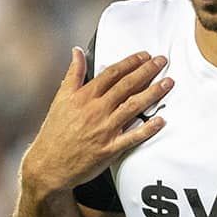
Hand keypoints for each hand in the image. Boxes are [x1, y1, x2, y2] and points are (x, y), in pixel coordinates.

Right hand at [22, 48, 171, 194]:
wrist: (49, 164)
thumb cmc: (55, 132)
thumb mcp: (60, 98)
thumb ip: (73, 74)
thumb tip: (77, 52)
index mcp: (84, 97)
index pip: (112, 74)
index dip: (131, 62)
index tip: (145, 56)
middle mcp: (96, 110)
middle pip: (126, 86)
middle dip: (147, 71)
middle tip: (162, 62)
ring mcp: (104, 130)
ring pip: (133, 107)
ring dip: (153, 93)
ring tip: (168, 83)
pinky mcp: (109, 149)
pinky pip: (132, 137)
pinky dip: (147, 129)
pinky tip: (160, 120)